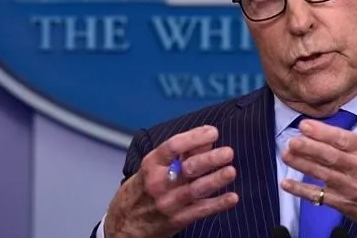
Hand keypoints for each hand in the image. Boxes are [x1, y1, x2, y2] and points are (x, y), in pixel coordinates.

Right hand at [104, 125, 238, 237]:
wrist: (124, 223)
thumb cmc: (144, 187)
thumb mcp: (155, 166)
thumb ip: (183, 151)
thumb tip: (208, 139)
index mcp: (152, 164)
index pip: (173, 147)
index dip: (194, 137)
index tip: (213, 132)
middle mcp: (159, 182)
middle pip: (186, 168)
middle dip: (209, 160)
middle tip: (228, 152)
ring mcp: (168, 202)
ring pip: (195, 190)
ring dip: (215, 180)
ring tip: (231, 171)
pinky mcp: (177, 220)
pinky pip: (200, 211)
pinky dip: (217, 204)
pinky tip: (232, 197)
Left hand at [280, 93, 356, 236]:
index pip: (343, 140)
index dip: (323, 133)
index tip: (305, 125)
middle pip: (330, 157)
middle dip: (309, 148)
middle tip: (292, 140)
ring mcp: (350, 188)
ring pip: (322, 175)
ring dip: (302, 165)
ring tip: (286, 154)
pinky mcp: (342, 203)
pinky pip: (319, 197)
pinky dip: (302, 191)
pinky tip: (286, 184)